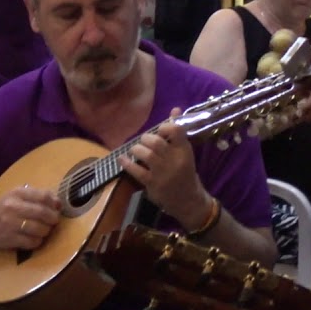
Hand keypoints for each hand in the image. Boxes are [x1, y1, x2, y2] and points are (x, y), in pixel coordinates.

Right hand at [0, 186, 61, 250]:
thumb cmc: (3, 209)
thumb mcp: (16, 197)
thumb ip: (37, 196)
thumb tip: (59, 203)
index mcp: (17, 193)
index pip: (44, 196)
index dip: (55, 203)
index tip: (57, 208)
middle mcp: (13, 207)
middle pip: (44, 213)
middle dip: (53, 219)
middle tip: (53, 221)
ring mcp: (11, 224)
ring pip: (41, 229)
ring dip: (46, 231)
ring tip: (43, 230)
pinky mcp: (10, 239)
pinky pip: (33, 242)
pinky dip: (37, 241)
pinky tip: (33, 238)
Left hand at [119, 108, 211, 226]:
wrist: (188, 200)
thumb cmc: (185, 172)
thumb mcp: (185, 152)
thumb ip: (177, 133)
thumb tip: (175, 109)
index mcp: (184, 150)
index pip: (176, 130)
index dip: (164, 126)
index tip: (160, 130)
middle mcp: (174, 160)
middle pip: (156, 142)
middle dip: (146, 138)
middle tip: (144, 142)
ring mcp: (163, 173)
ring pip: (145, 154)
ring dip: (136, 149)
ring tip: (135, 151)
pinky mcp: (152, 183)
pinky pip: (136, 170)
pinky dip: (126, 163)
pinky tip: (122, 159)